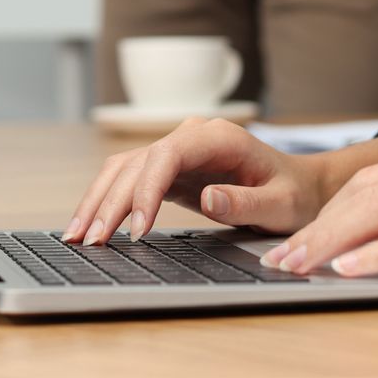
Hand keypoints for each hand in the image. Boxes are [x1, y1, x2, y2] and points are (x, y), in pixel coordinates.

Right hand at [63, 118, 328, 244]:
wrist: (300, 187)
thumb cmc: (294, 195)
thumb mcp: (281, 204)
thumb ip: (246, 202)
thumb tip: (207, 196)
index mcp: (218, 137)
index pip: (167, 155)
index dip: (146, 189)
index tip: (137, 228)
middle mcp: (191, 136)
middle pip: (137, 162)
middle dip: (110, 202)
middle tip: (91, 241)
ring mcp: (177, 151)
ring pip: (124, 168)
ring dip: (99, 200)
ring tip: (77, 236)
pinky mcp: (169, 170)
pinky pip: (130, 180)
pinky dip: (108, 200)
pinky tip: (91, 224)